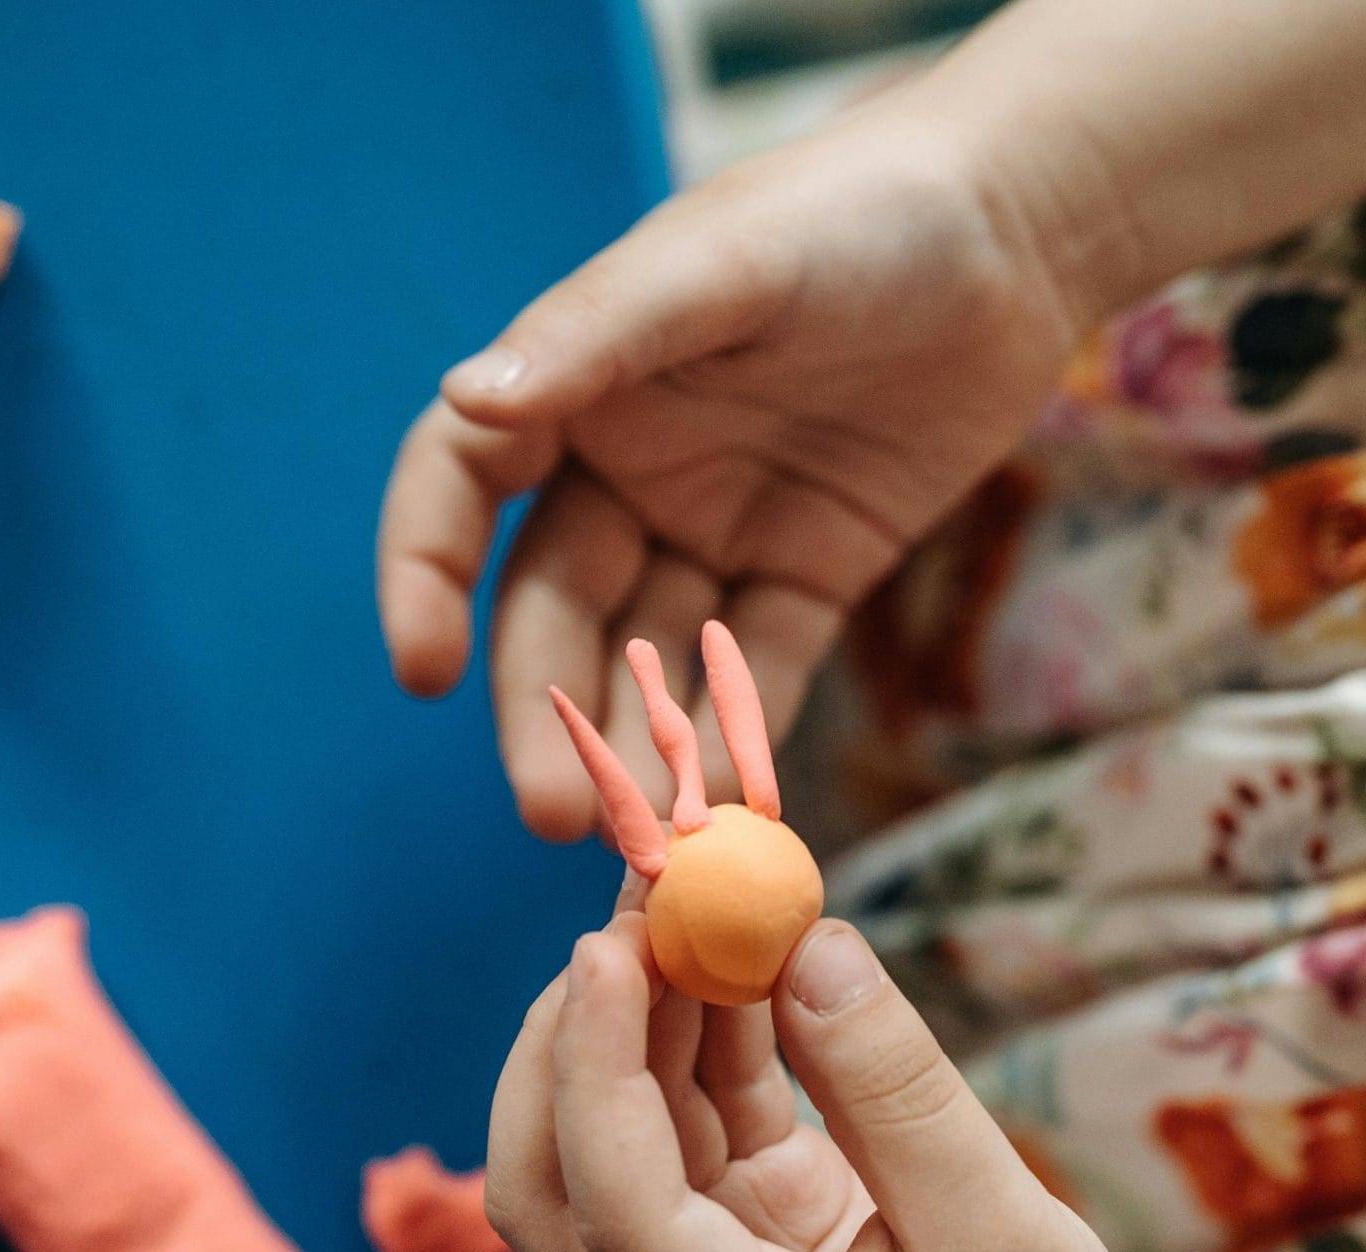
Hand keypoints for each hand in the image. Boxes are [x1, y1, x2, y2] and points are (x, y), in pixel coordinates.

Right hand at [377, 101, 1089, 838]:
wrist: (1030, 226)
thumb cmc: (861, 213)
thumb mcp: (721, 262)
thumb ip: (595, 335)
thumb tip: (467, 399)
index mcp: (575, 387)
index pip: (459, 487)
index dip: (423, 572)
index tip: (421, 668)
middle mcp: (625, 469)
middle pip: (556, 607)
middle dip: (545, 711)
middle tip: (556, 812)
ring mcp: (713, 528)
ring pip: (647, 657)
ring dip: (634, 746)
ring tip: (644, 838)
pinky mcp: (806, 573)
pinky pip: (756, 671)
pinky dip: (737, 740)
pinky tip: (726, 812)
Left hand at [487, 910, 1190, 1251]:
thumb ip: (905, 1105)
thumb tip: (805, 948)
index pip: (613, 1213)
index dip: (593, 1075)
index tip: (609, 946)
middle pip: (557, 1173)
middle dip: (576, 1029)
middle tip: (640, 893)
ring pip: (623, 1121)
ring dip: (644, 1002)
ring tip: (690, 877)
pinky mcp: (740, 1219)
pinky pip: (696, 1104)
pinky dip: (708, 1019)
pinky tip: (740, 934)